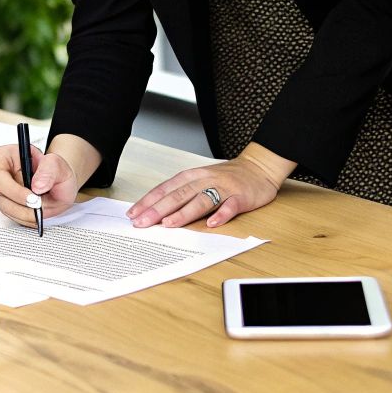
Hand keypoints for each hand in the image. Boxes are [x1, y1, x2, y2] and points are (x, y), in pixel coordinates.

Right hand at [0, 142, 79, 224]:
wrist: (60, 185)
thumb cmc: (55, 171)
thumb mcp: (57, 165)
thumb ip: (49, 171)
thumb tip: (37, 185)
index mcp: (5, 155)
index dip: (13, 189)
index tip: (32, 197)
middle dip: (21, 203)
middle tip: (39, 206)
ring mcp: (1, 190)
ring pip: (5, 206)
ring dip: (26, 212)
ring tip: (42, 207)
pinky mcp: (7, 204)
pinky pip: (12, 216)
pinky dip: (27, 217)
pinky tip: (37, 211)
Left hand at [127, 144, 294, 229]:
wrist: (258, 168)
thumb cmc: (225, 177)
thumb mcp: (199, 180)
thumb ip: (181, 193)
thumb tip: (155, 210)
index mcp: (191, 176)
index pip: (165, 189)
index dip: (148, 201)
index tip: (133, 214)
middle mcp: (204, 180)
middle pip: (178, 195)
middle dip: (158, 209)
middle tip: (142, 222)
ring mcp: (223, 188)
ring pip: (201, 200)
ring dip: (184, 213)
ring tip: (169, 224)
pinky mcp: (241, 196)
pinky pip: (230, 206)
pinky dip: (221, 215)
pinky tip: (212, 224)